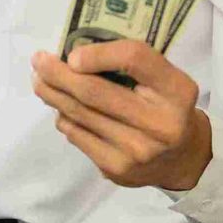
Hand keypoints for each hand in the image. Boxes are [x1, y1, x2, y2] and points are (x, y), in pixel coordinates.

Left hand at [30, 40, 211, 190]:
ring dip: (54, 95)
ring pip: (81, 115)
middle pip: (95, 92)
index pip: (134, 59)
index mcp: (177, 90)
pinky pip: (78, 136)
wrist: (184, 159)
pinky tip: (60, 108)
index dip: (98, 53)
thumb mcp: (166, 80)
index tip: (72, 54)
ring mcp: (137, 149)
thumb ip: (132, 65)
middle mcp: (160, 122)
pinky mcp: (117, 168)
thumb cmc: (168, 107)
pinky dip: (65, 119)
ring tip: (40, 81)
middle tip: (38, 61)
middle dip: (59, 74)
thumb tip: (74, 56)